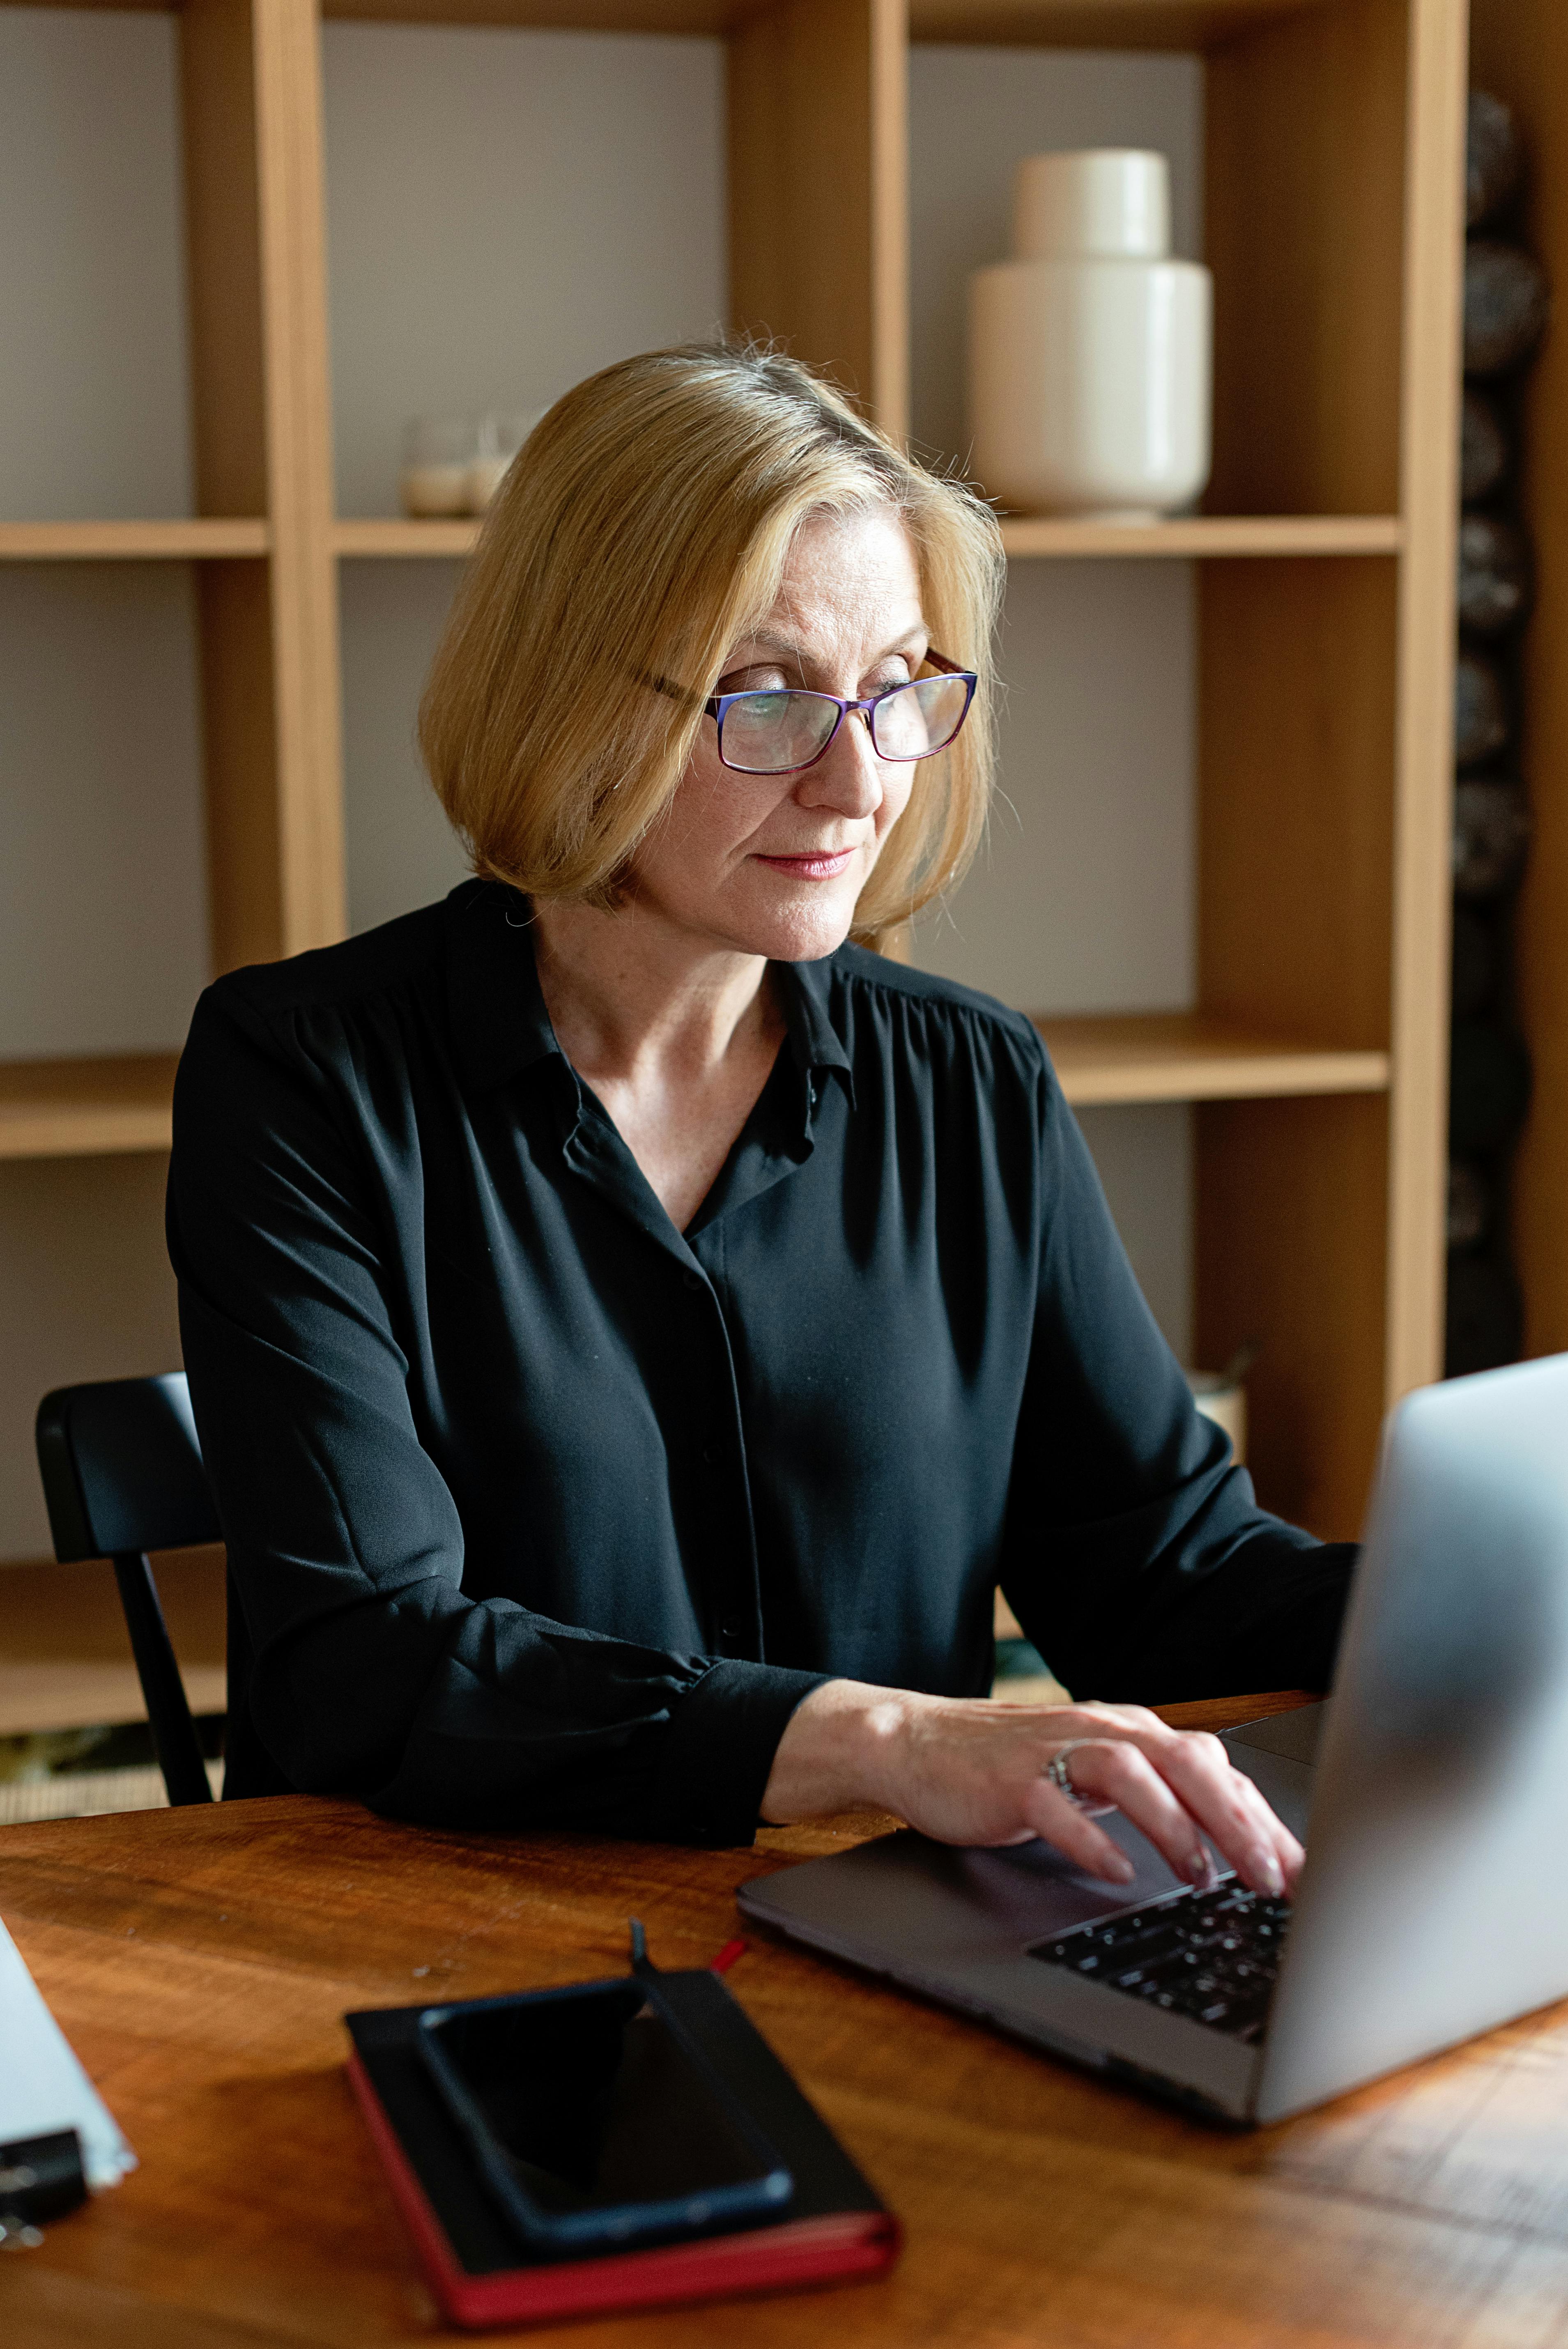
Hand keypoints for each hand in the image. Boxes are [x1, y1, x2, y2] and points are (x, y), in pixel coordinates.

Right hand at [760, 1682, 1300, 1897]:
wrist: (919, 1743)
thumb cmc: (1016, 1766)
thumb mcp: (1097, 1774)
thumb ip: (1158, 1796)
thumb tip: (1235, 1841)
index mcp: (1131, 1730)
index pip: (1215, 1769)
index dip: (1264, 1820)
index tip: (1302, 1872)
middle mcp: (1102, 1730)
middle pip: (1188, 1762)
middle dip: (1238, 1822)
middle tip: (1273, 1878)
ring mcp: (1056, 1750)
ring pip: (1133, 1772)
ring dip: (1175, 1825)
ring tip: (1201, 1876)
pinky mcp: (1012, 1778)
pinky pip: (1060, 1805)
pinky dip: (1093, 1838)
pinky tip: (1117, 1871)